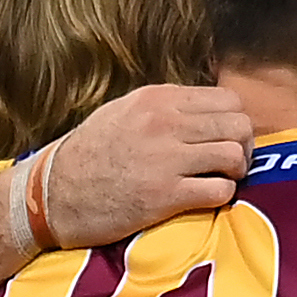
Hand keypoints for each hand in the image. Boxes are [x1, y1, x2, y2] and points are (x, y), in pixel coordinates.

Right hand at [39, 84, 252, 247]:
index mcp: (157, 99)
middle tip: (230, 164)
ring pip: (235, 155)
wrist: (54, 194)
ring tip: (220, 180)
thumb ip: (164, 108)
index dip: (234, 122)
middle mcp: (165, 122)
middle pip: (238, 125)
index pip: (227, 99)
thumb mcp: (123, 112)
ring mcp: (166, 158)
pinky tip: (206, 198)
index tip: (224, 139)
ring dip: (235, 172)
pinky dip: (222, 196)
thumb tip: (205, 111)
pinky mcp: (166, 195)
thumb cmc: (88, 155)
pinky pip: (221, 191)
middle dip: (243, 146)